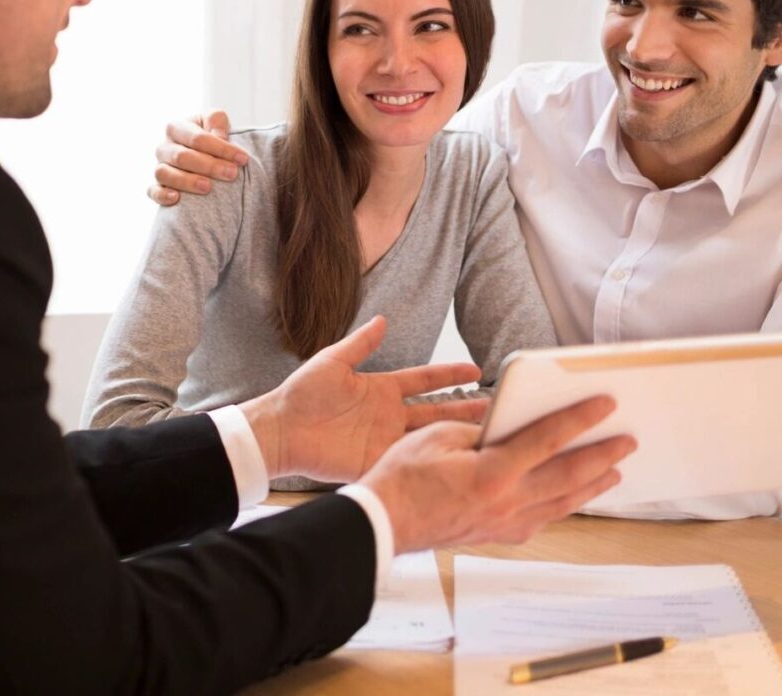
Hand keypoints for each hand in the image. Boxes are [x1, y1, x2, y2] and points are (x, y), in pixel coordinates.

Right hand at [147, 110, 249, 205]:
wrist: (202, 154)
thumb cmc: (210, 136)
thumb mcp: (215, 122)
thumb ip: (217, 121)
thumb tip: (218, 136)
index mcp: (177, 128)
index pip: (197, 138)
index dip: (221, 148)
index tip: (242, 159)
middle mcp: (164, 147)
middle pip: (182, 156)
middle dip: (209, 166)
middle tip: (232, 174)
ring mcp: (159, 166)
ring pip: (164, 173)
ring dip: (187, 181)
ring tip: (208, 188)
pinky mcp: (156, 186)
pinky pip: (153, 191)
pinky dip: (162, 195)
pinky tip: (177, 198)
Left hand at [240, 316, 488, 484]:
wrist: (281, 430)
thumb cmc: (302, 393)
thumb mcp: (333, 361)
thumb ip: (360, 343)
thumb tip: (382, 319)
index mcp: (382, 388)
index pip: (425, 380)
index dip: (450, 374)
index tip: (476, 369)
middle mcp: (389, 414)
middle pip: (437, 410)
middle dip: (467, 408)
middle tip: (499, 407)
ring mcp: (385, 439)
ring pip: (430, 436)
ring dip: (457, 435)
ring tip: (488, 433)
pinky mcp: (377, 461)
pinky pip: (410, 460)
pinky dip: (434, 461)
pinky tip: (458, 462)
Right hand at [362, 396, 634, 552]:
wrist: (384, 523)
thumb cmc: (402, 476)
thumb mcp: (437, 436)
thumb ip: (480, 431)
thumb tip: (508, 429)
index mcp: (492, 472)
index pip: (547, 439)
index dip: (579, 419)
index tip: (604, 404)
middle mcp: (506, 501)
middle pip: (567, 476)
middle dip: (601, 456)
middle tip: (628, 442)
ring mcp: (504, 522)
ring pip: (561, 503)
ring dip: (591, 486)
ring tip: (614, 472)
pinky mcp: (496, 534)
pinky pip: (542, 520)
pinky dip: (563, 506)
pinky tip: (570, 499)